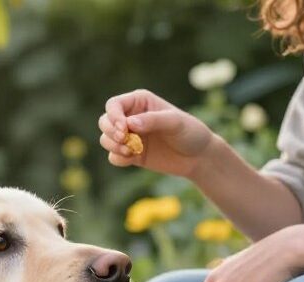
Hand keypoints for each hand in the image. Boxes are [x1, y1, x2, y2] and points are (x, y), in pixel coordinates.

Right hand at [98, 89, 218, 177]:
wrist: (198, 157)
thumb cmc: (190, 133)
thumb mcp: (175, 122)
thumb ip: (152, 120)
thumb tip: (130, 124)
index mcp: (140, 102)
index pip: (113, 105)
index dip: (113, 116)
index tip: (124, 130)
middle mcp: (131, 117)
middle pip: (104, 121)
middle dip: (111, 132)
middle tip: (126, 140)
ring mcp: (130, 137)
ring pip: (105, 139)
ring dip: (113, 146)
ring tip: (131, 151)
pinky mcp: (131, 154)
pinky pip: (113, 156)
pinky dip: (118, 158)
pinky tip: (133, 158)